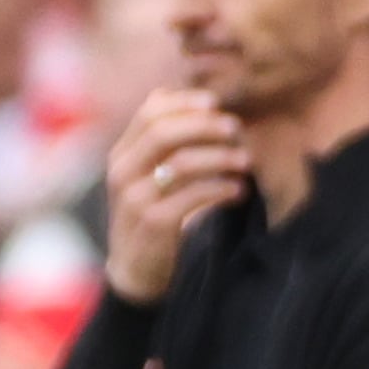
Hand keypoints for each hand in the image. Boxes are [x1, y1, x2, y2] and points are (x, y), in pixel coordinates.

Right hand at [104, 90, 247, 304]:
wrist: (136, 267)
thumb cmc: (153, 213)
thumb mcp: (150, 175)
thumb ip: (165, 143)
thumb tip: (190, 101)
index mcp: (122, 154)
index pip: (148, 113)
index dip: (184, 103)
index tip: (216, 102)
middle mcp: (122, 171)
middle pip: (162, 132)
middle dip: (204, 125)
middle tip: (236, 128)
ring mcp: (135, 198)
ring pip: (180, 163)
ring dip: (219, 158)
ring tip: (245, 162)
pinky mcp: (153, 223)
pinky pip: (191, 196)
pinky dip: (220, 189)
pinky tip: (238, 191)